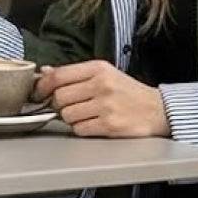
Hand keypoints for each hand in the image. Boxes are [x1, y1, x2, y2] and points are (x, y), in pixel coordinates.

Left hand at [32, 60, 170, 137]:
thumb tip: (45, 72)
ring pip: (67, 115)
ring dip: (72, 119)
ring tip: (87, 115)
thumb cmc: (129, 93)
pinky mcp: (110, 125)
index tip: (38, 93)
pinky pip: (80, 129)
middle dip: (60, 105)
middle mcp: (102, 84)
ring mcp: (106, 106)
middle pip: (59, 97)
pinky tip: (95, 124)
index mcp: (98, 68)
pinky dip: (83, 129)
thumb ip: (75, 74)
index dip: (42, 86)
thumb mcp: (104, 74)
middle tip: (71, 107)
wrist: (158, 110)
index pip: (58, 76)